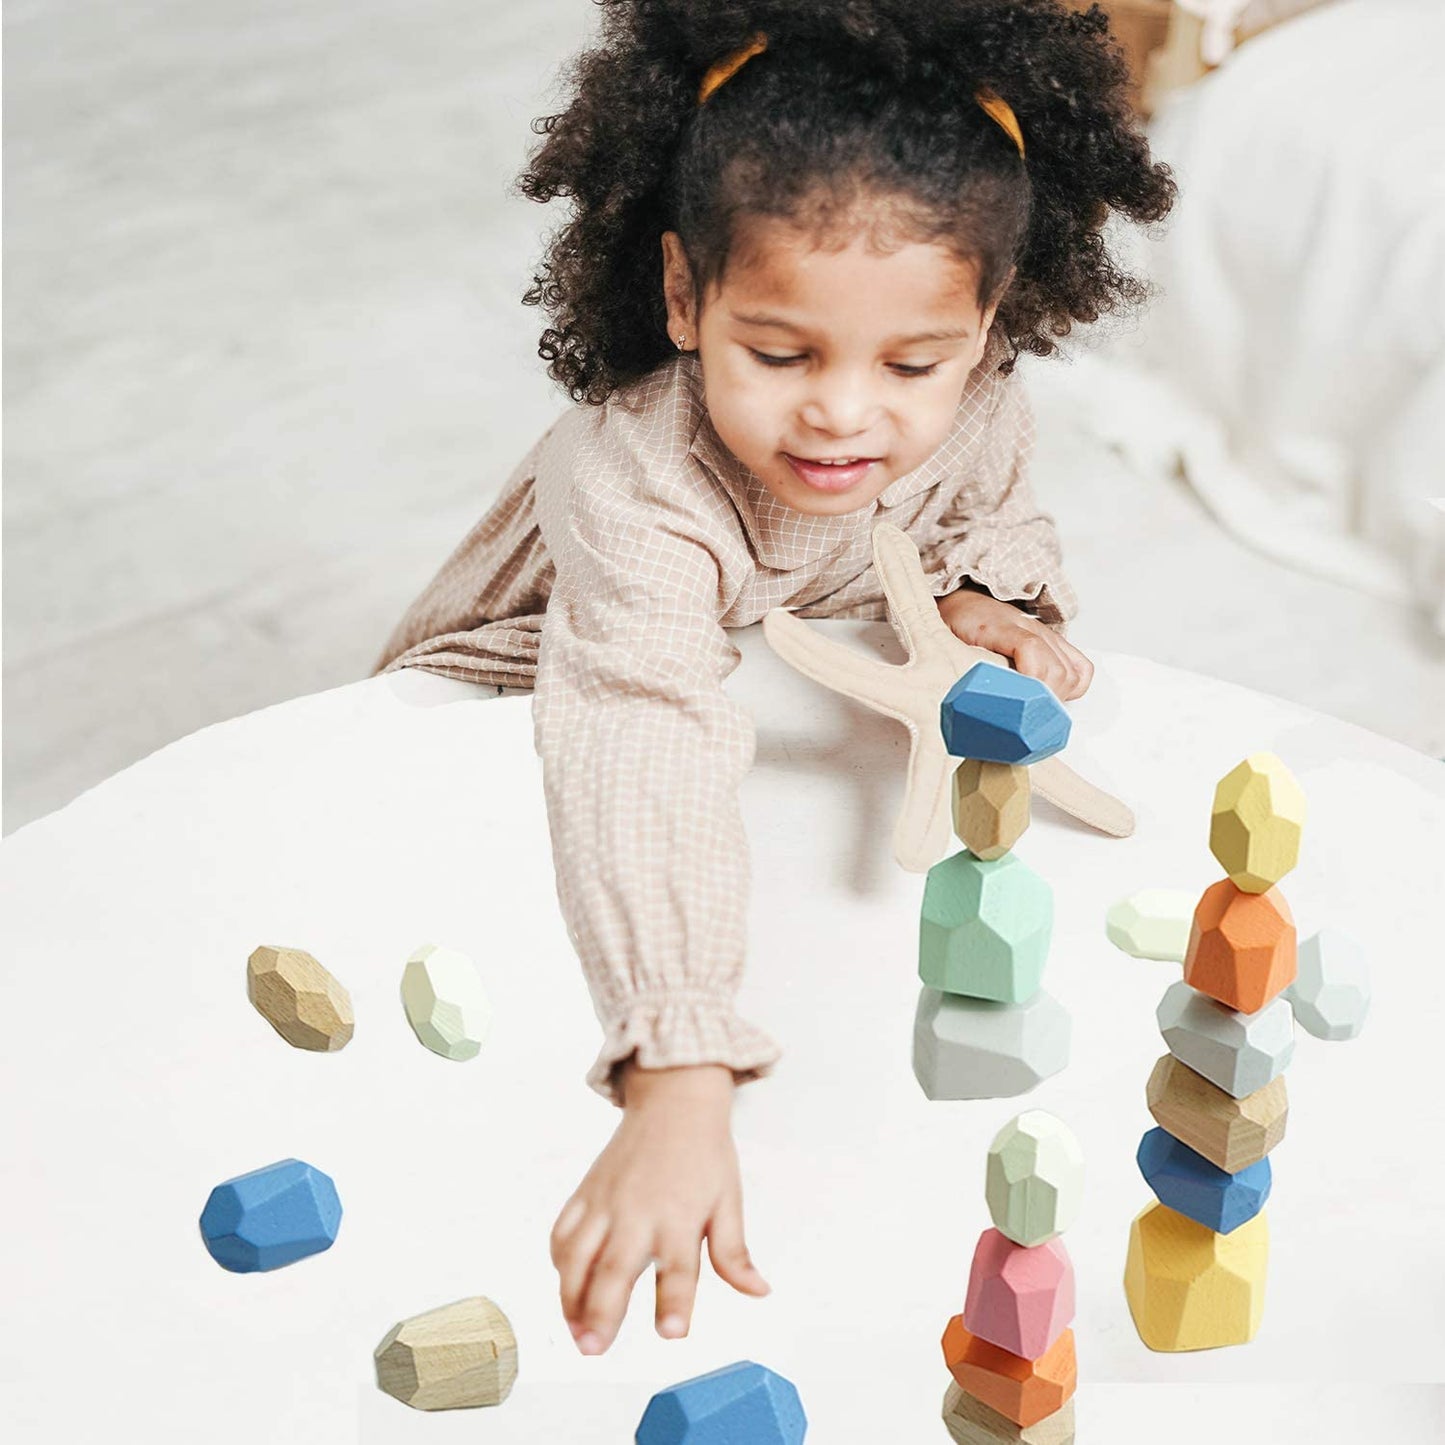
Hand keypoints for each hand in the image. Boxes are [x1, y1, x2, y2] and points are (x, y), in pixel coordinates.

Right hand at [549, 1061, 769, 1354]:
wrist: (673, 1101)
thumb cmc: (703, 1154)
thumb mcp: (728, 1201)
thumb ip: (734, 1253)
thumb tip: (758, 1290)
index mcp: (679, 1216)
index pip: (678, 1268)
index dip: (674, 1302)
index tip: (671, 1333)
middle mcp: (637, 1210)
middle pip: (614, 1267)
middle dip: (601, 1311)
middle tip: (594, 1348)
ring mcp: (605, 1202)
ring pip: (577, 1255)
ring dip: (571, 1298)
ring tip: (577, 1332)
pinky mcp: (585, 1193)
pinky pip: (563, 1233)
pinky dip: (560, 1264)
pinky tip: (568, 1288)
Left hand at [937, 587, 1092, 701]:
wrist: (963, 603)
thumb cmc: (955, 625)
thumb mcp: (948, 647)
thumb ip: (963, 669)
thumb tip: (973, 704)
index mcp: (994, 626)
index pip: (1029, 647)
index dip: (1033, 680)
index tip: (1024, 708)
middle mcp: (1026, 627)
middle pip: (1055, 668)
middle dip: (1043, 701)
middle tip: (1025, 720)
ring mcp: (1044, 634)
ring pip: (1071, 671)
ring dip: (1057, 696)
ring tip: (1035, 710)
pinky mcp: (1054, 642)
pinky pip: (1080, 666)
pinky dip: (1073, 686)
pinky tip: (1053, 696)